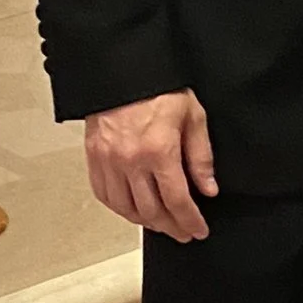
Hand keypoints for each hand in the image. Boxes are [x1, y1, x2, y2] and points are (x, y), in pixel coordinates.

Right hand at [85, 89, 216, 238]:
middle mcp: (131, 161)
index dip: (190, 221)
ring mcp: (109, 161)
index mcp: (159, 150)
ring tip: (162, 223)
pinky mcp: (94, 158)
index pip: (177, 201)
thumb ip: (201, 156)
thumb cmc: (159, 88)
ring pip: (126, 209)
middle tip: (183, 232)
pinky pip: (105, 195)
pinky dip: (120, 209)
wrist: (122, 70)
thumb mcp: (192, 116)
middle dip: (171, 227)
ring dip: (146, 222)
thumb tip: (208, 188)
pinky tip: (133, 209)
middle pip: (152, 211)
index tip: (198, 230)